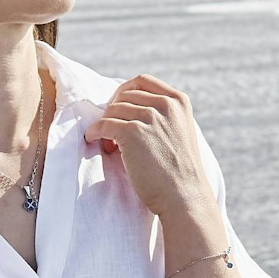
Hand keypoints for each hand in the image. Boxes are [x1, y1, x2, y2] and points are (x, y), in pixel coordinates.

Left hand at [81, 74, 215, 221]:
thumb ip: (163, 116)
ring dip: (105, 124)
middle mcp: (166, 104)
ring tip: (108, 144)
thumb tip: (128, 109)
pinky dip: (95, 131)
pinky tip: (94, 140)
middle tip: (111, 131)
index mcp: (178, 101)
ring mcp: (150, 117)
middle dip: (114, 111)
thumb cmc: (179, 172)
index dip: (123, 92)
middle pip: (124, 95)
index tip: (116, 107)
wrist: (184, 196)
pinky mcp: (133, 132)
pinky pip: (103, 124)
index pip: (142, 81)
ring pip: (113, 110)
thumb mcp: (180, 132)